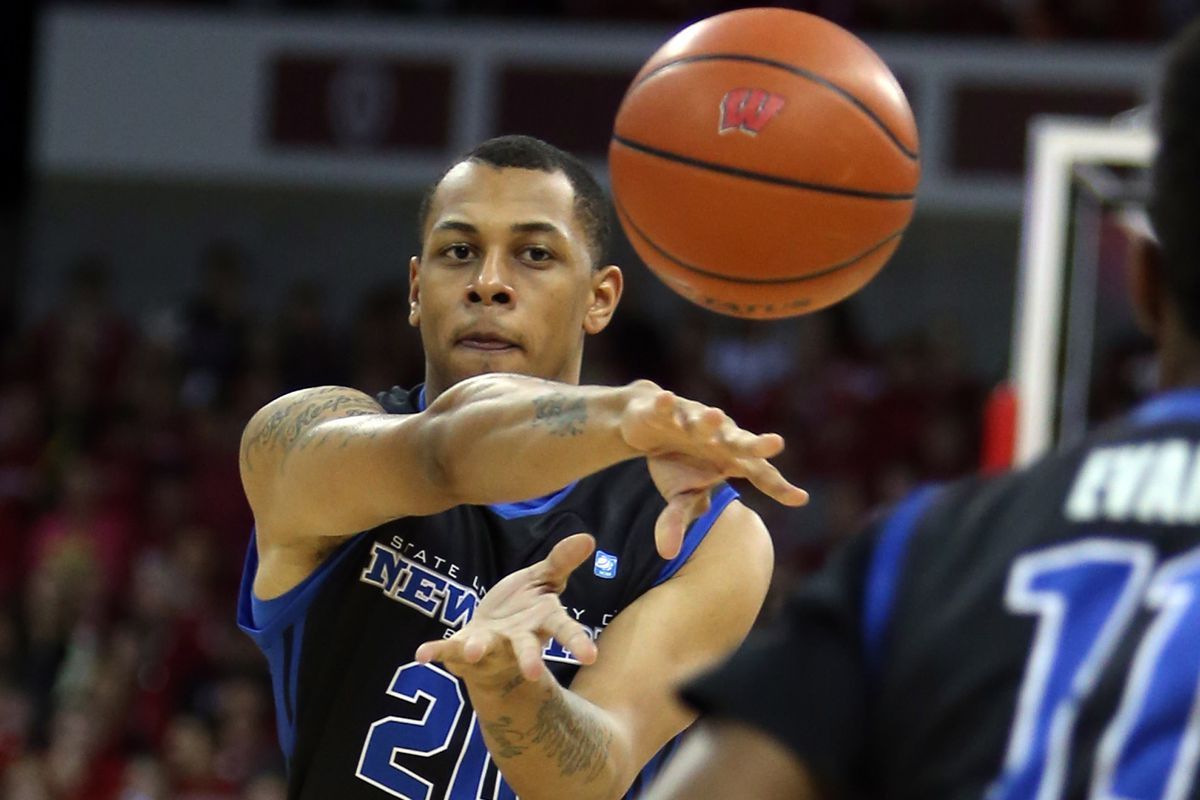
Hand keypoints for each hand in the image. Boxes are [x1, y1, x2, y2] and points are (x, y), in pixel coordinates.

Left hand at [414, 533, 598, 686]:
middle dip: (529, 659)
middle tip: (532, 674)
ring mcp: (491, 645)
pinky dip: (436, 651)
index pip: (564, 630)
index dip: (577, 642)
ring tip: (472, 653)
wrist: (494, 636)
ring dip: (479, 650)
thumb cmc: (525, 606)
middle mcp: (518, 638)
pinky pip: (449, 649)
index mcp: (543, 620)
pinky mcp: (464, 646)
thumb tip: (588, 538)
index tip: (590, 656)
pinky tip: (421, 654)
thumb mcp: (544, 579)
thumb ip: (561, 561)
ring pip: (486, 649)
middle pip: (526, 648)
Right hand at [621, 383, 807, 558]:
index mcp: (732, 459)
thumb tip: (667, 555)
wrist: (651, 424)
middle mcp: (720, 436)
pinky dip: (667, 405)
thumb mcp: (681, 496)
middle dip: (756, 444)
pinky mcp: (667, 409)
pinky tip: (667, 399)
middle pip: (741, 442)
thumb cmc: (679, 463)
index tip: (800, 499)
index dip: (779, 487)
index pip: (761, 475)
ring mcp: (695, 420)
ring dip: (709, 421)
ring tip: (714, 417)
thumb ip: (679, 522)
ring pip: (705, 421)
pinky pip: (668, 407)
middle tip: (775, 444)